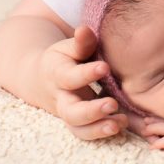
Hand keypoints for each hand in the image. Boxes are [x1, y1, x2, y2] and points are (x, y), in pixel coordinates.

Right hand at [38, 25, 129, 139]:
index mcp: (57, 74)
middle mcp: (61, 98)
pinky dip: (102, 132)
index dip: (86, 74)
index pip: (70, 77)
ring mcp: (69, 114)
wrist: (42, 78)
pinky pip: (87, 133)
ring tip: (119, 124)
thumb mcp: (68, 47)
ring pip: (78, 128)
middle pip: (72, 112)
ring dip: (98, 129)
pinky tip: (121, 125)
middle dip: (91, 111)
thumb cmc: (63, 59)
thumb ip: (80, 42)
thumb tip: (84, 29)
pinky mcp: (78, 123)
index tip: (104, 67)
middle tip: (112, 104)